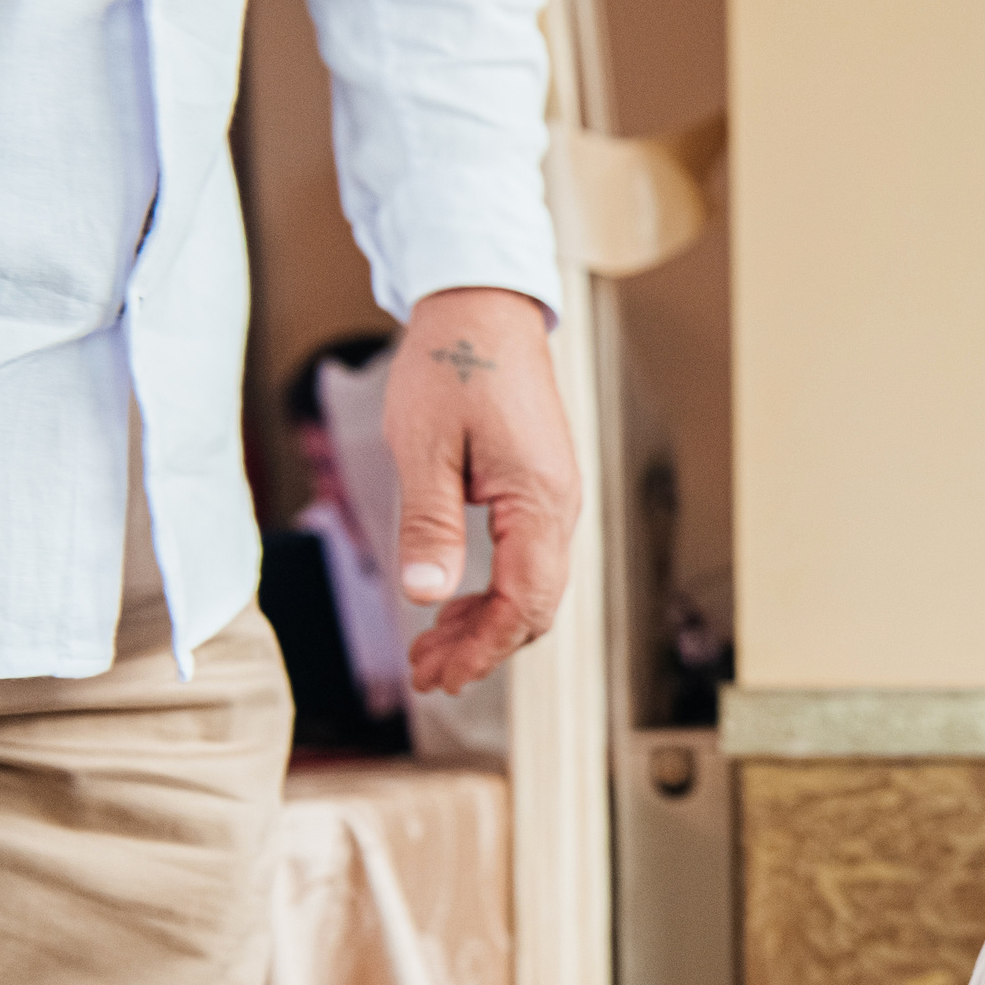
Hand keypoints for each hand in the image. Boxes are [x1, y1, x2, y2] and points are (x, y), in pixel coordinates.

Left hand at [381, 287, 579, 692]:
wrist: (483, 310)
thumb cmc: (451, 366)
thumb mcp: (424, 447)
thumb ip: (430, 524)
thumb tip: (427, 595)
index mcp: (539, 502)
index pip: (524, 602)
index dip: (482, 647)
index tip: (439, 675)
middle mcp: (560, 509)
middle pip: (536, 608)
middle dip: (483, 648)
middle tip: (426, 673)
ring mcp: (555, 501)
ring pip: (533, 589)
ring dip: (486, 625)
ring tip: (431, 647)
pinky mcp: (541, 492)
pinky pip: (528, 562)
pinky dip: (493, 593)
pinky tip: (453, 600)